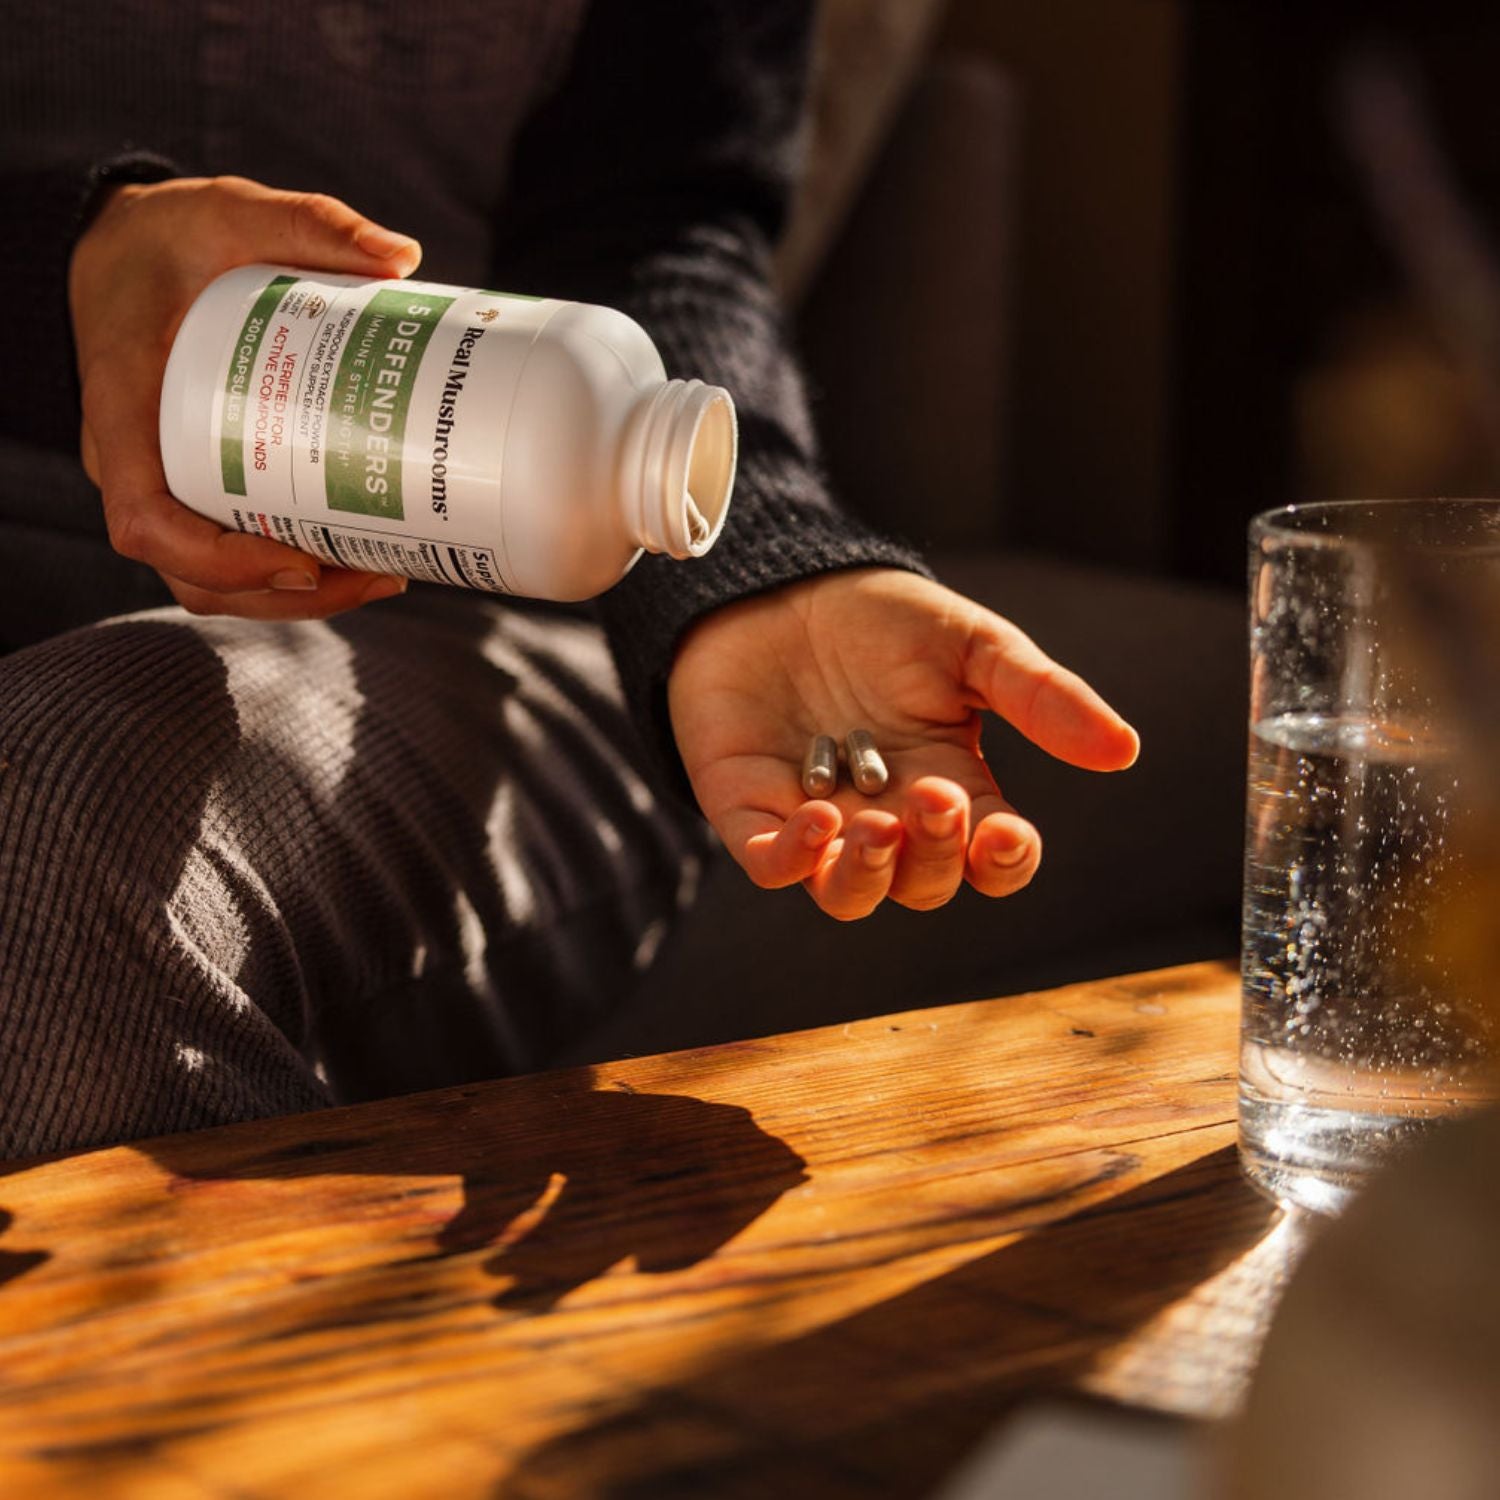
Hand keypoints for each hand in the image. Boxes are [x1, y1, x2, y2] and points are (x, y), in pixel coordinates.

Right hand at [69, 174, 423, 618]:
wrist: (125, 247)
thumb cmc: (169, 238)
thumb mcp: (229, 211)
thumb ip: (309, 221)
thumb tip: (404, 256)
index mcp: (122, 407)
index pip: (144, 519)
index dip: (217, 560)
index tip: (300, 562)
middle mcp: (133, 460)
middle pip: (190, 572)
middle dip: (283, 595)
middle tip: (381, 574)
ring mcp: (160, 479)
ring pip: (210, 578)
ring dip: (294, 598)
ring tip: (383, 575)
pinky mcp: (192, 482)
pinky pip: (226, 549)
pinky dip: (287, 571)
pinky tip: (359, 555)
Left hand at [667, 568, 1139, 920]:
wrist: (782, 584)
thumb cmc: (883, 618)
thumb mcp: (973, 645)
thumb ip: (1040, 696)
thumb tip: (1123, 749)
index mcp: (953, 786)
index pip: (993, 857)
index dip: (1006, 862)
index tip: (1008, 833)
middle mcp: (890, 817)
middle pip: (926, 884)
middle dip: (936, 854)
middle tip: (929, 794)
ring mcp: (821, 822)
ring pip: (851, 894)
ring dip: (869, 876)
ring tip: (877, 826)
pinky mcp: (753, 811)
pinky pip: (773, 866)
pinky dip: (793, 859)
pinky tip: (814, 818)